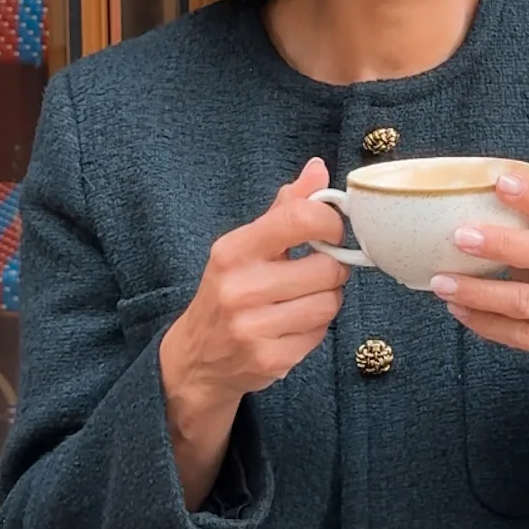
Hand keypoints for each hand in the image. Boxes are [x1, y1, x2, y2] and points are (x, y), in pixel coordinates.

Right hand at [158, 159, 346, 505]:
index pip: (299, 219)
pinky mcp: (269, 360)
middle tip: (318, 272)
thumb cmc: (228, 291)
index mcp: (233, 250)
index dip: (330, 223)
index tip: (330, 232)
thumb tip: (317, 168)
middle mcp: (239, 288)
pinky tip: (293, 325)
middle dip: (332, 269)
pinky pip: (320, 334)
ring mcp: (253, 328)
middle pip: (327, 268)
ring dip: (327, 299)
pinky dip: (316, 328)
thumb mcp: (246, 246)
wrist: (196, 359)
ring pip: (329, 302)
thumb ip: (285, 208)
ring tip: (305, 299)